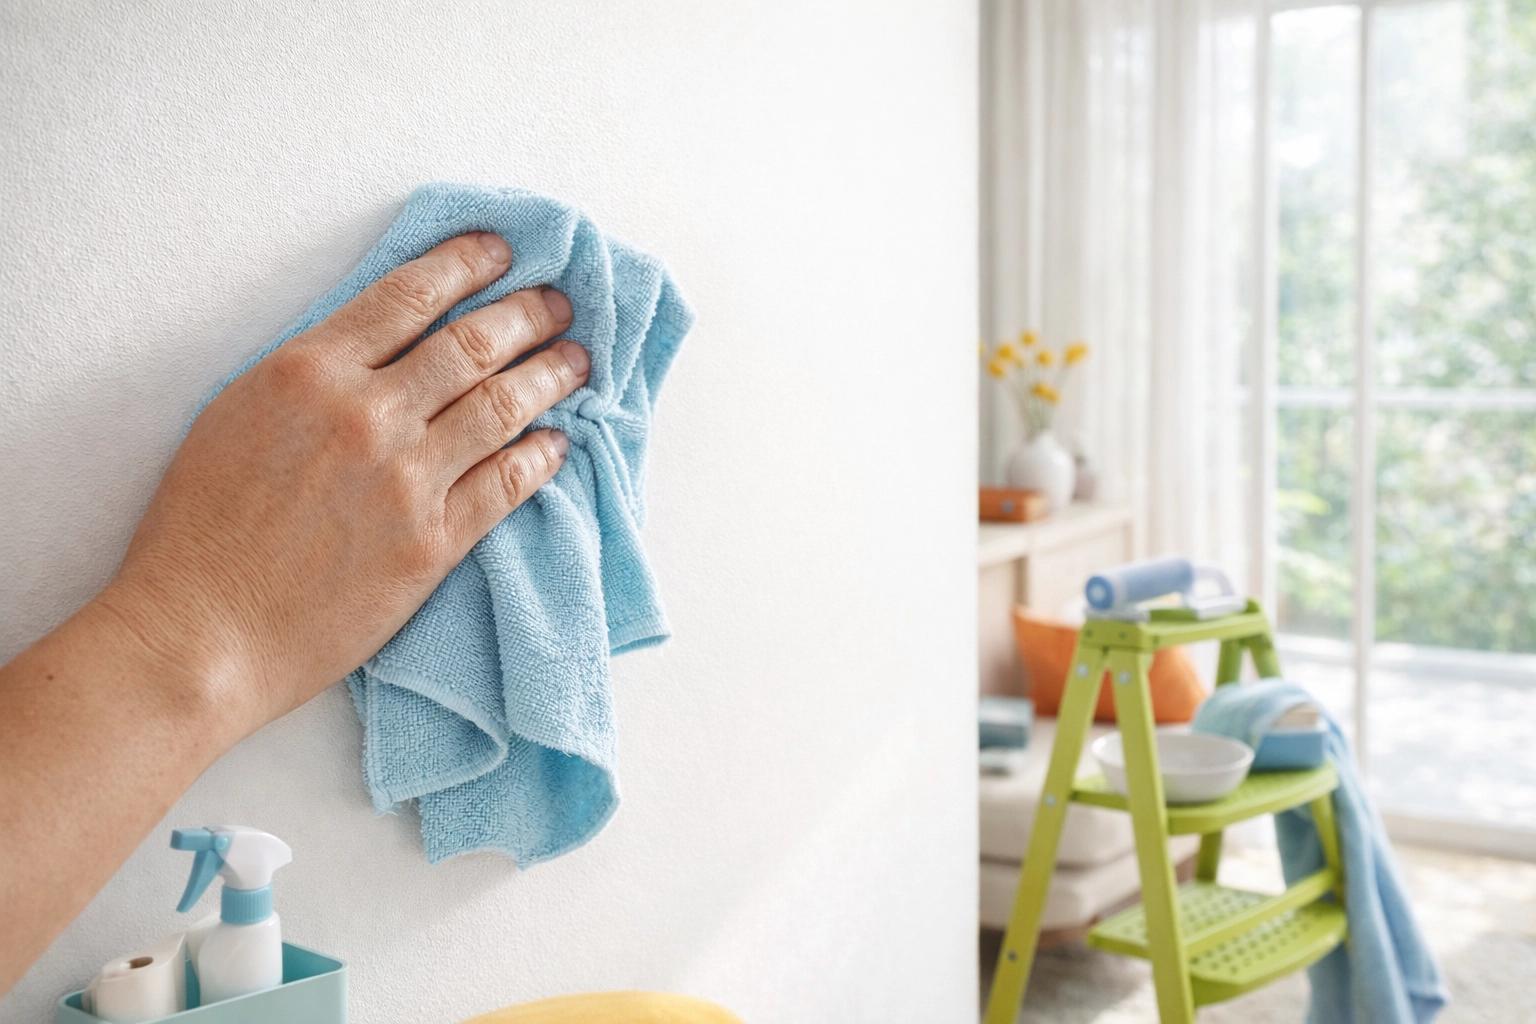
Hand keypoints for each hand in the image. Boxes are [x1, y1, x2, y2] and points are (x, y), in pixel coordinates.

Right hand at [98, 231, 589, 736]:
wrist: (200, 632)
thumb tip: (382, 345)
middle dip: (527, 315)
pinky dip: (541, 456)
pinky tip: (560, 442)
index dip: (466, 264)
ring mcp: (405, 480)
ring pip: (501, 407)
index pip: (409, 295)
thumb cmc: (203, 529)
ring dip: (549, 376)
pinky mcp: (432, 543)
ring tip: (577, 360)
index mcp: (309, 371)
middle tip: (561, 303)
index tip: (501, 251)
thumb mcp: (238, 414)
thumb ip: (314, 373)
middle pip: (472, 344)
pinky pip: (506, 485)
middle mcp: (367, 415)